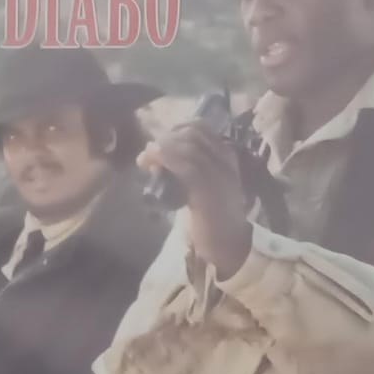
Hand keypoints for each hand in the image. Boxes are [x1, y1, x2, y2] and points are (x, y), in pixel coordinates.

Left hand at [139, 121, 252, 276]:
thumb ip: (188, 171)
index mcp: (227, 158)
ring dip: (160, 148)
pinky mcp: (207, 191)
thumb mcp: (203, 187)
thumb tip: (159, 162)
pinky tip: (150, 161)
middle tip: (148, 152)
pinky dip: (165, 158)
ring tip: (144, 159)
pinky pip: (186, 166)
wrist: (228, 245)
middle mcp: (226, 162)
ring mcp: (219, 175)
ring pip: (188, 147)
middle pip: (193, 134)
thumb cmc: (212, 218)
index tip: (160, 141)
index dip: (176, 129)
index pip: (202, 129)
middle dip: (166, 138)